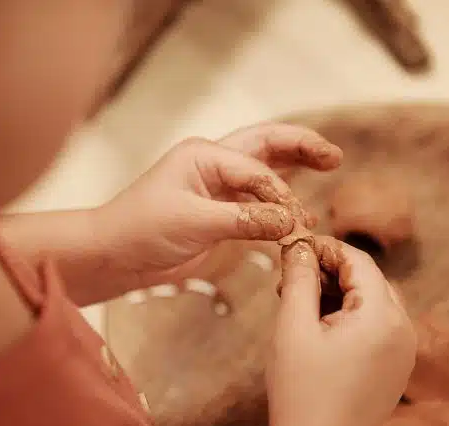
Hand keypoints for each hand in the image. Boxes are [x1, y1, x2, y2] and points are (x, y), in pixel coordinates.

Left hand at [94, 123, 341, 286]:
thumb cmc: (142, 229)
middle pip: (266, 147)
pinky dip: (279, 209)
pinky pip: (257, 206)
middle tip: (334, 155)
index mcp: (204, 155)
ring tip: (328, 168)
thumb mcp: (193, 222)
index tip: (293, 220)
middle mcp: (214, 165)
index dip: (279, 192)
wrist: (115, 255)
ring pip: (265, 173)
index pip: (256, 167)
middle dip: (301, 147)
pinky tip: (299, 217)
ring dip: (295, 173)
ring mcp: (218, 190)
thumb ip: (244, 221)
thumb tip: (290, 222)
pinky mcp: (219, 216)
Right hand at [269, 236, 415, 425]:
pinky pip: (378, 327)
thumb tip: (298, 246)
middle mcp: (404, 331)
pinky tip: (320, 325)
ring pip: (374, 303)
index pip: (359, 262)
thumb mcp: (293, 326)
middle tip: (292, 275)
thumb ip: (298, 279)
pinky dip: (352, 316)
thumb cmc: (301, 390)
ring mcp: (404, 352)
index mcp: (383, 317)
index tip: (295, 246)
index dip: (325, 248)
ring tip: (301, 300)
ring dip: (341, 293)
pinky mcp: (397, 369)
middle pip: (370, 280)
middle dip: (332, 270)